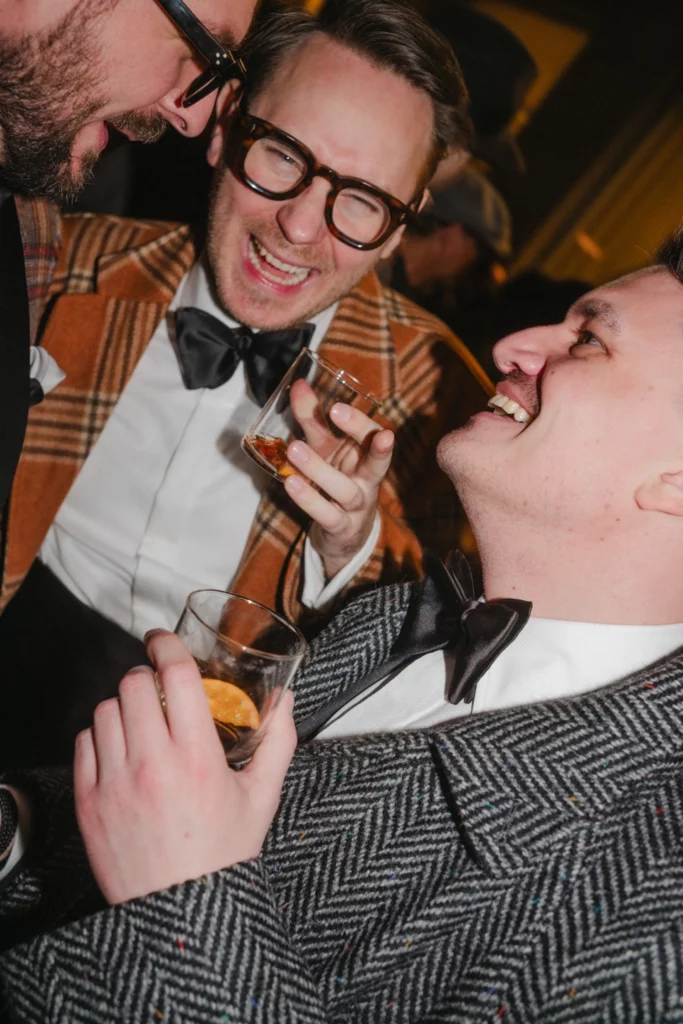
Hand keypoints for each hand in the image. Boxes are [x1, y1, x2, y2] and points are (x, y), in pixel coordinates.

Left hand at [74, 631, 296, 905]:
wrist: (180, 911)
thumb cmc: (223, 854)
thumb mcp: (262, 797)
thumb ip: (278, 741)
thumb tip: (285, 700)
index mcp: (198, 759)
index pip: (175, 676)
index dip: (167, 645)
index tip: (164, 639)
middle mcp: (153, 765)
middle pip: (133, 685)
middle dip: (146, 676)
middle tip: (158, 686)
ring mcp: (115, 783)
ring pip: (105, 710)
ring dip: (123, 705)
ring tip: (141, 720)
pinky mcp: (89, 802)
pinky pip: (84, 743)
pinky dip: (100, 735)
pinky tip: (121, 748)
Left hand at [284, 381, 393, 579]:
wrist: (344, 533)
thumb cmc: (337, 479)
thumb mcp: (325, 448)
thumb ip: (313, 419)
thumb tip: (298, 384)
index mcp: (367, 457)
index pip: (372, 436)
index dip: (358, 421)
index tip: (336, 405)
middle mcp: (368, 481)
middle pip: (376, 462)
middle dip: (362, 436)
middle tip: (335, 411)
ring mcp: (357, 506)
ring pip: (344, 489)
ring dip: (319, 469)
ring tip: (294, 449)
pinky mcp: (342, 528)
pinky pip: (327, 515)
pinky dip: (309, 500)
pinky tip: (291, 484)